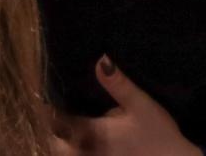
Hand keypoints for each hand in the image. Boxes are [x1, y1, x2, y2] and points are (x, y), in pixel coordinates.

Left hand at [52, 57, 201, 155]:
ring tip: (67, 127)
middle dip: (53, 129)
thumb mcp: (141, 104)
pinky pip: (82, 155)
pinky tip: (87, 140)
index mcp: (91, 131)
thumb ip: (119, 85)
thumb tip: (100, 59)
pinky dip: (77, 149)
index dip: (51, 109)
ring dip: (63, 142)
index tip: (49, 94)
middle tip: (57, 112)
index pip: (59, 121)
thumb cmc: (157, 132)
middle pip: (55, 143)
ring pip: (66, 153)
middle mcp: (86, 149)